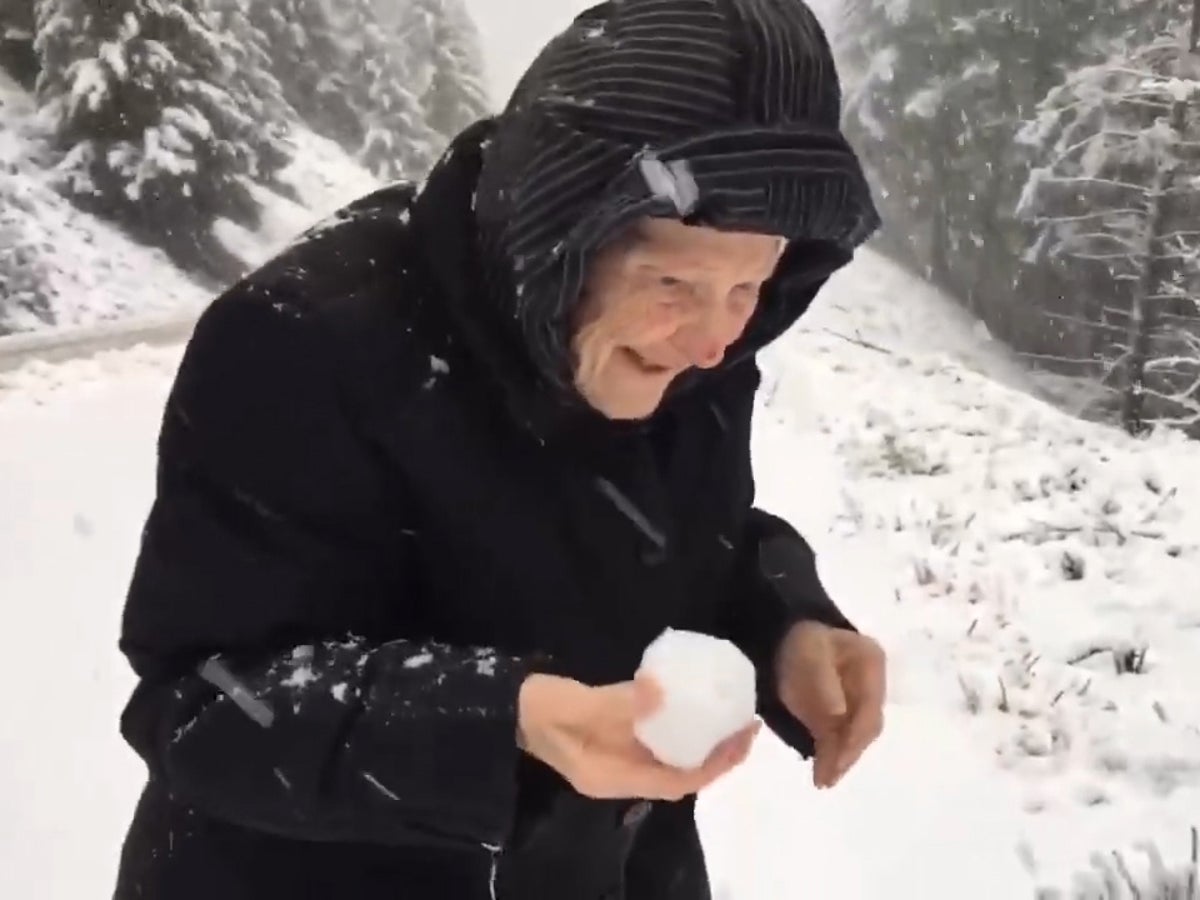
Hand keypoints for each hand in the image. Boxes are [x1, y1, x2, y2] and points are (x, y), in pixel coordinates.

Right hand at [517, 673, 761, 800]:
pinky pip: (654, 734)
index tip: (744, 736)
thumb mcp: (575, 705)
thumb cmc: (535, 710)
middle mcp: (621, 774)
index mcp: (614, 778)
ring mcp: (616, 755)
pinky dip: (677, 720)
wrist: (502, 706)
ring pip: (670, 753)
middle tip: (747, 721)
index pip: (678, 780)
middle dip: (716, 752)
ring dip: (700, 737)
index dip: (716, 763)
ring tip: (728, 710)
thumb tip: (665, 691)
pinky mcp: (611, 735)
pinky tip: (690, 698)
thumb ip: (620, 702)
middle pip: (681, 771)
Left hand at [775, 621, 885, 788]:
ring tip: (823, 780)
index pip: (870, 706)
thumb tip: (838, 714)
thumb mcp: (810, 655)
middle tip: (827, 777)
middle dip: (847, 753)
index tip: (839, 758)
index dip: (856, 735)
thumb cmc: (801, 643)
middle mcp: (873, 685)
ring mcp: (860, 702)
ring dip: (840, 760)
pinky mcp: (844, 716)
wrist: (785, 640)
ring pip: (855, 737)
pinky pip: (842, 739)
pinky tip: (822, 774)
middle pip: (866, 726)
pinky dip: (832, 756)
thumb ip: (823, 682)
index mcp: (871, 662)